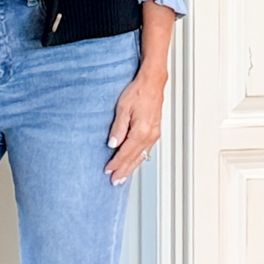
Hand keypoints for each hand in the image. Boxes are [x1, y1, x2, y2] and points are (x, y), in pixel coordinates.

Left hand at [105, 67, 165, 185]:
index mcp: (141, 131)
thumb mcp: (123, 108)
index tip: (108, 171)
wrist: (152, 82)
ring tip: (123, 176)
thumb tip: (113, 144)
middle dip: (124, 171)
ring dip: (131, 167)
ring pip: (141, 156)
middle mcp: (150, 135)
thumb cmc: (138, 91)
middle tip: (115, 181)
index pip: (125, 153)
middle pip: (134, 158)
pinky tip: (134, 162)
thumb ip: (118, 128)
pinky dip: (138, 159)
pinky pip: (146, 150)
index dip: (116, 163)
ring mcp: (154, 134)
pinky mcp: (155, 131)